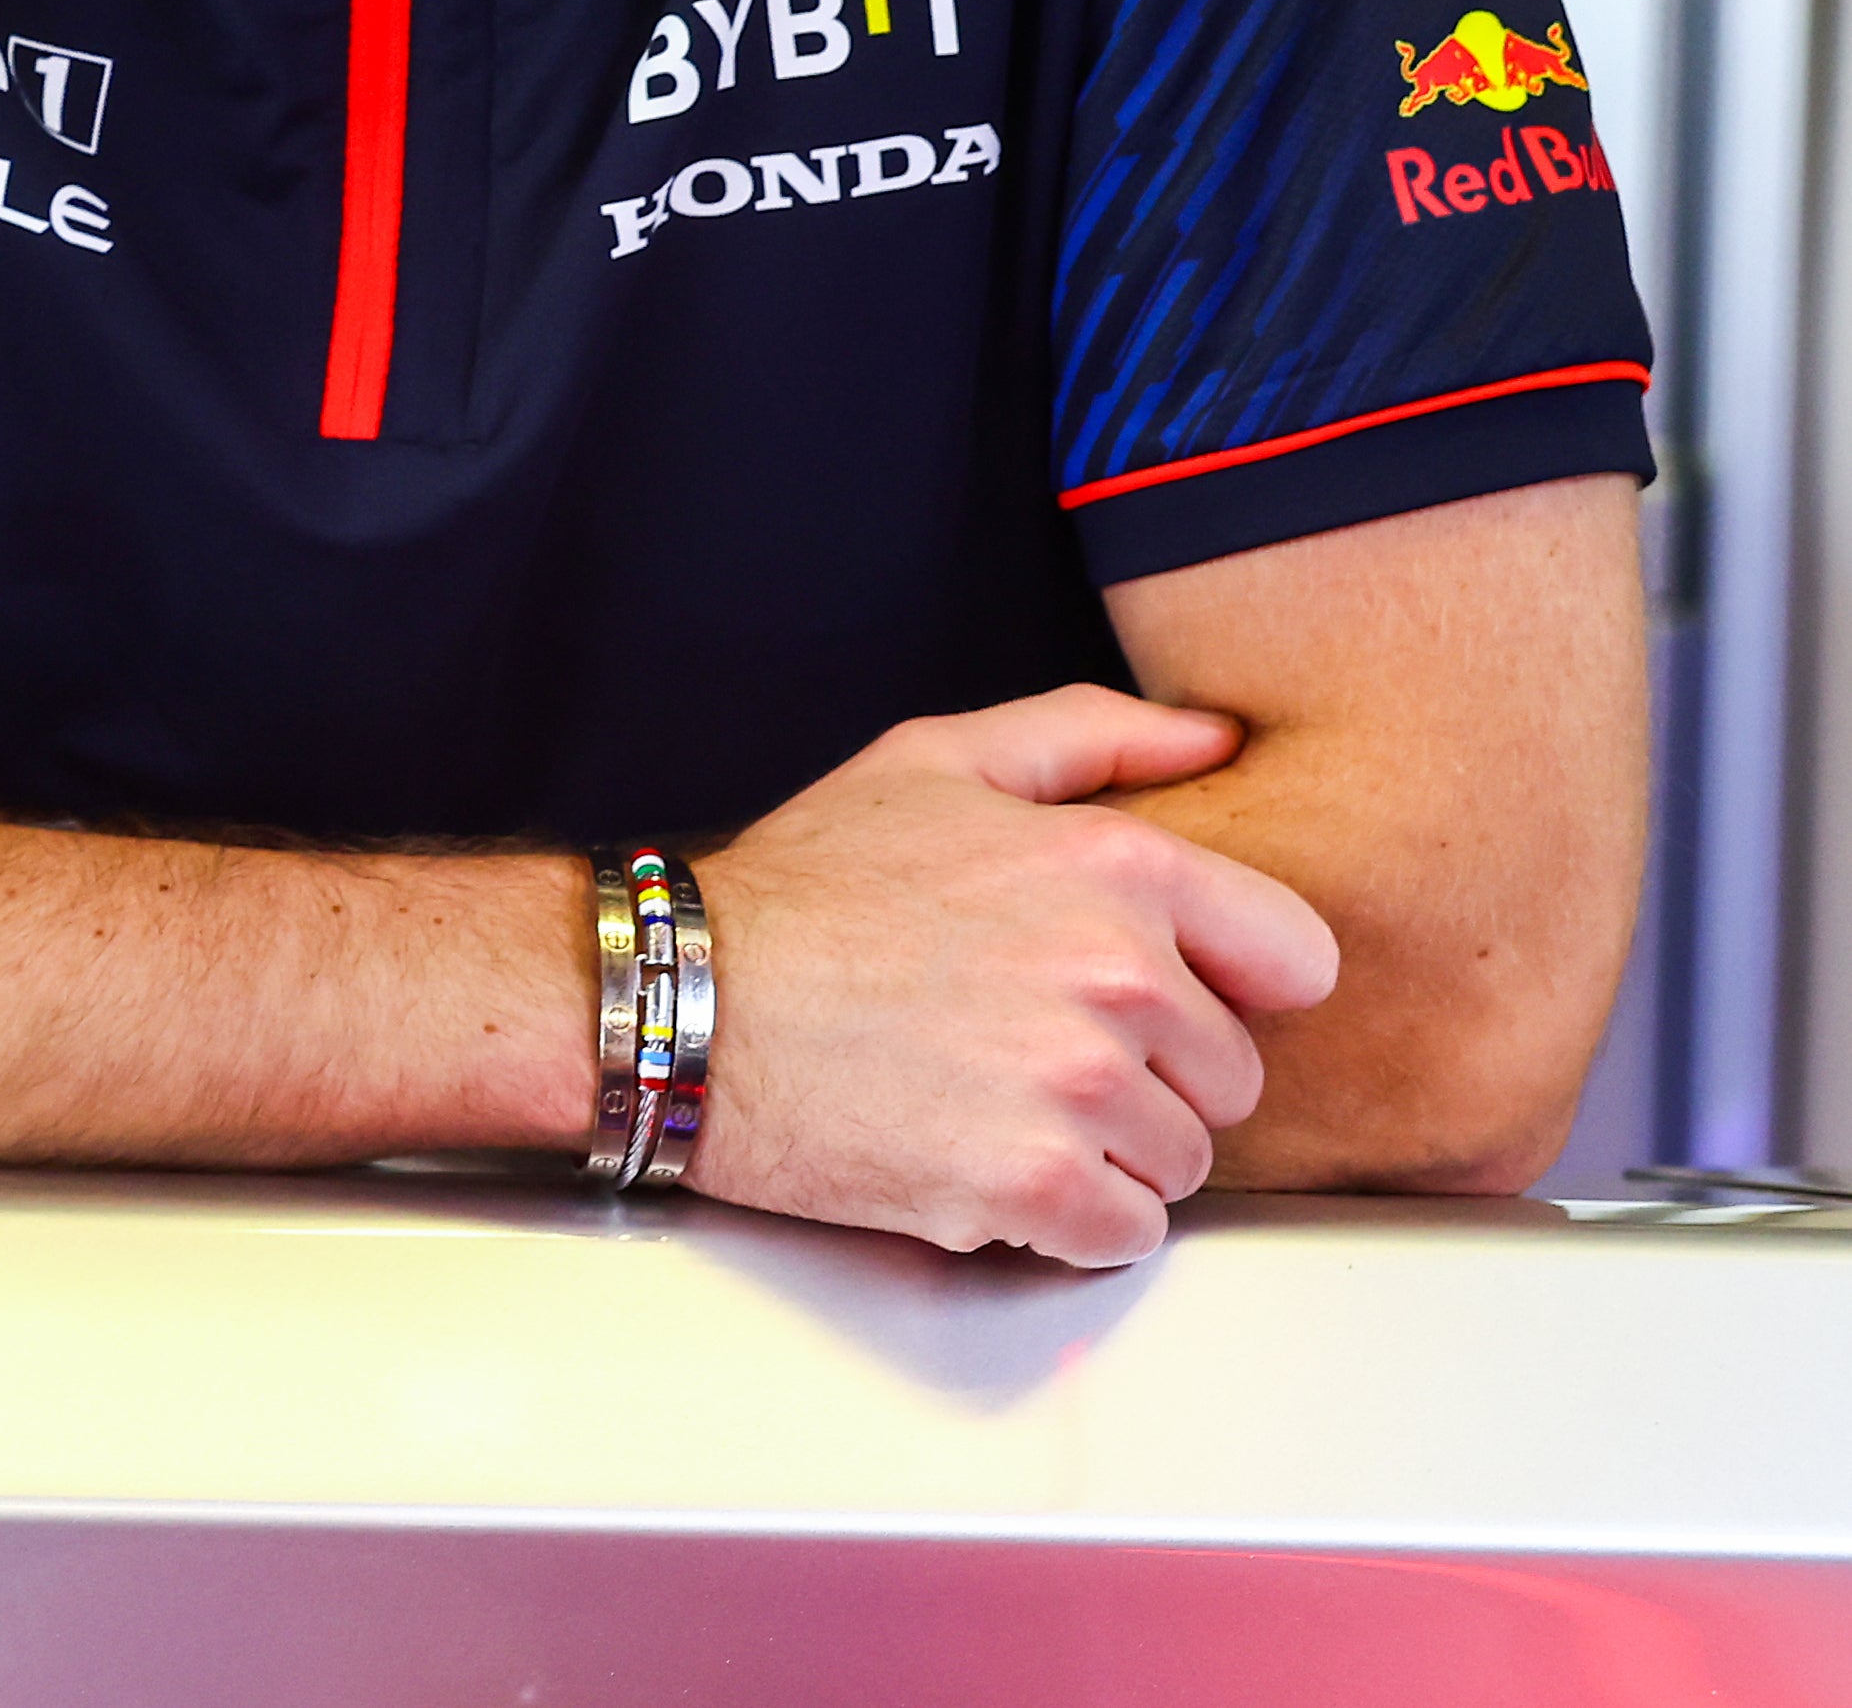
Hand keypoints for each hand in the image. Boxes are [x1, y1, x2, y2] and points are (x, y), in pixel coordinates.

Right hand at [685, 686, 1338, 1266]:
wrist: (674, 999)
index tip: (1150, 996)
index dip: (1224, 982)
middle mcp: (1118, 975)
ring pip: (1179, 1161)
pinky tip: (985, 1166)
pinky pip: (1126, 1233)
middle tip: (1029, 1052)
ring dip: (1105, 1151)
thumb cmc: (802, 887)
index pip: (1295, 959)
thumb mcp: (933, 764)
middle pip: (1229, 1077)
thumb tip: (1216, 737)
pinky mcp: (1032, 1183)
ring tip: (995, 1106)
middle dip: (1149, 1075)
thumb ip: (1088, 737)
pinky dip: (1067, 1222)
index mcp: (1116, 867)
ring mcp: (1078, 1086)